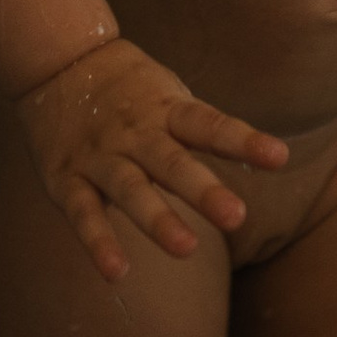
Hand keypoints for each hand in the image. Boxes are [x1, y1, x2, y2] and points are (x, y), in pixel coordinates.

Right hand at [13, 37, 290, 282]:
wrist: (58, 63)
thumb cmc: (132, 92)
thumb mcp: (171, 97)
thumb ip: (206, 130)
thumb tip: (271, 157)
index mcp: (166, 110)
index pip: (209, 124)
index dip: (243, 140)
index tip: (278, 156)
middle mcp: (135, 133)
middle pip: (171, 162)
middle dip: (202, 190)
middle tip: (236, 217)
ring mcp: (100, 157)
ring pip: (130, 189)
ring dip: (156, 219)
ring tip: (187, 249)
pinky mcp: (67, 179)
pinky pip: (83, 213)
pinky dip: (98, 242)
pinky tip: (117, 273)